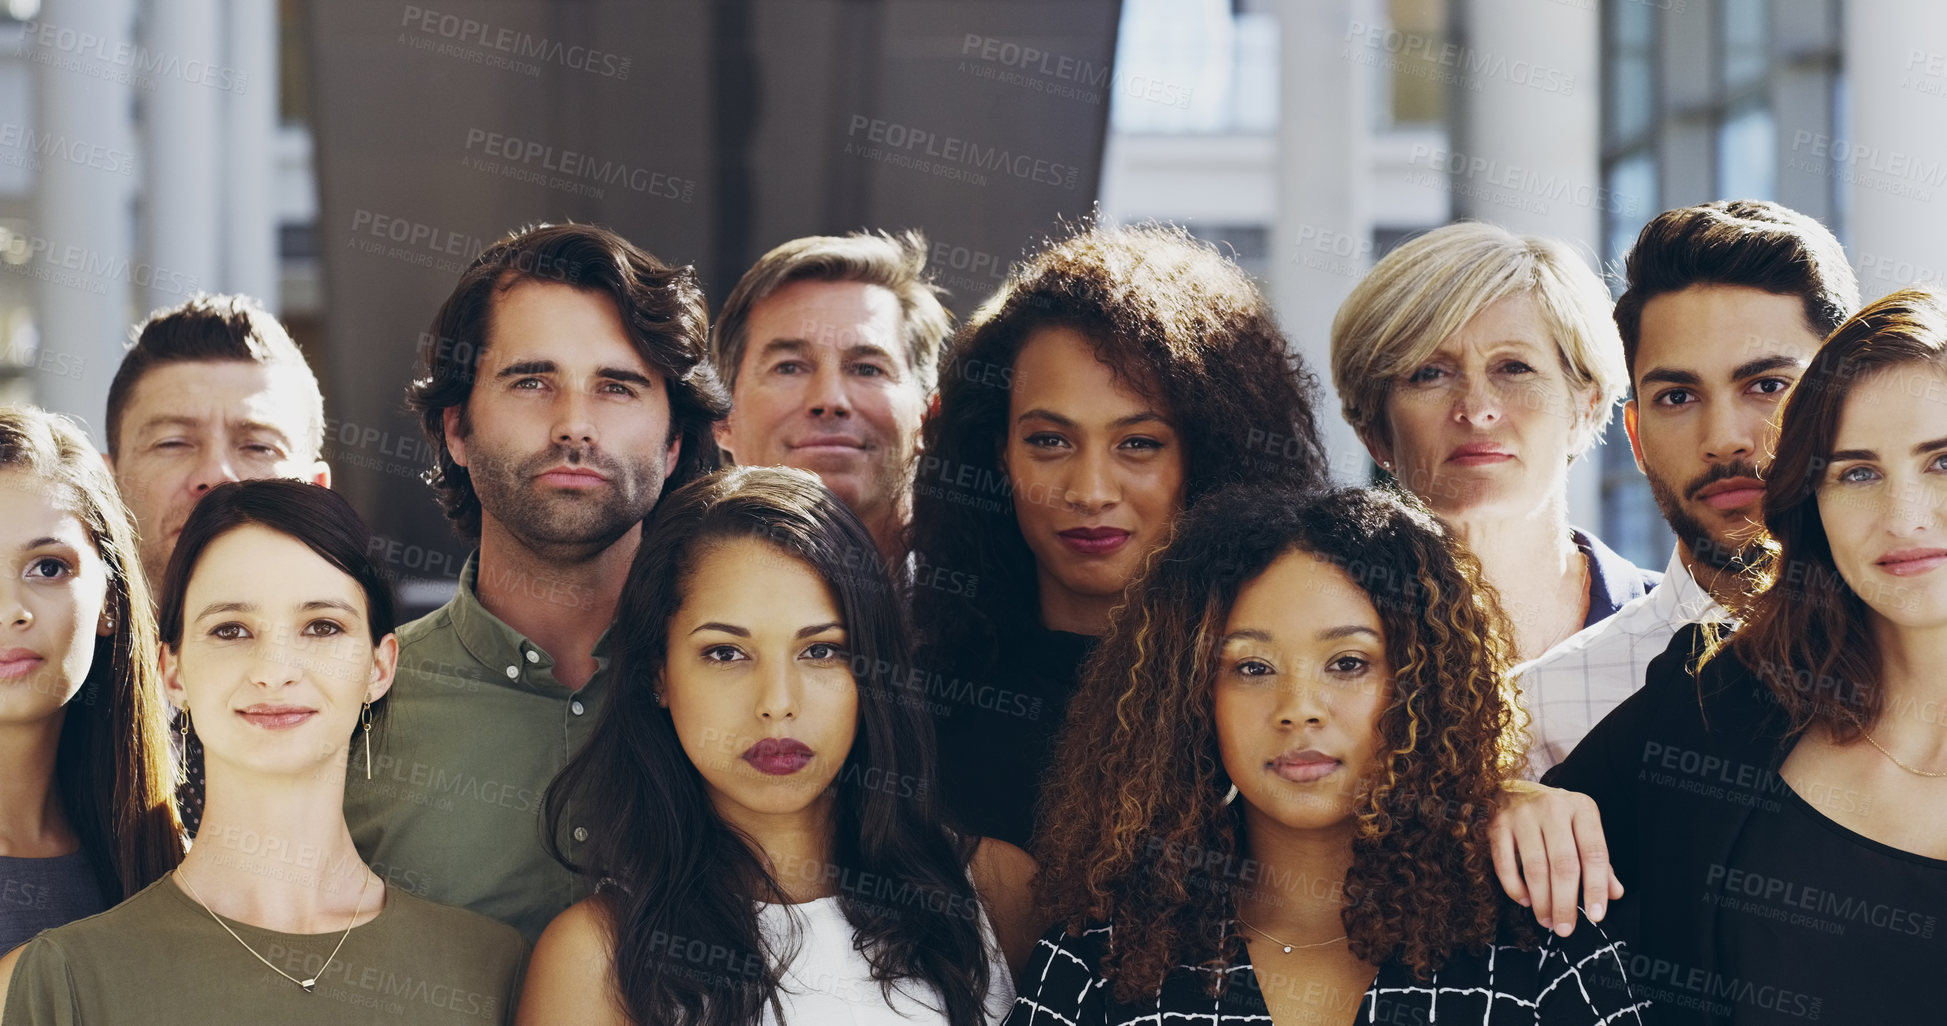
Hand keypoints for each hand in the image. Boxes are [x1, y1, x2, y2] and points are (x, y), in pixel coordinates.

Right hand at [1488, 780, 1622, 936]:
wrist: (1511, 789)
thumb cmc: (1554, 816)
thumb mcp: (1581, 829)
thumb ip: (1597, 860)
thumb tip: (1614, 893)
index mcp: (1581, 808)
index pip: (1594, 853)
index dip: (1596, 888)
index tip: (1595, 916)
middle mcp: (1552, 808)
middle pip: (1563, 864)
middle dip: (1565, 902)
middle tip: (1565, 928)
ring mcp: (1522, 815)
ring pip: (1535, 867)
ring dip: (1541, 901)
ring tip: (1547, 920)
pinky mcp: (1496, 824)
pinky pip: (1505, 864)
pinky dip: (1515, 888)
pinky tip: (1525, 901)